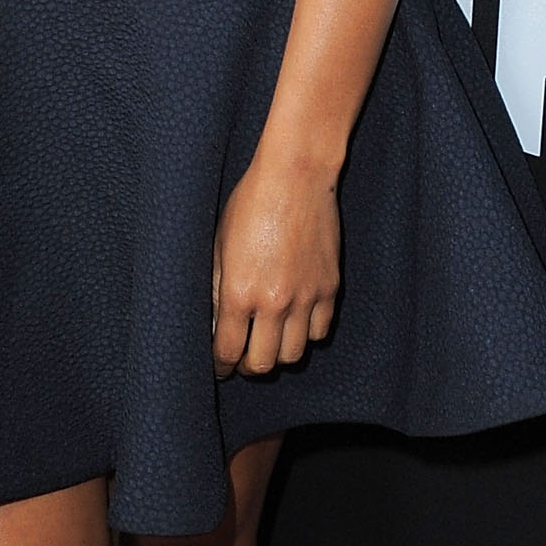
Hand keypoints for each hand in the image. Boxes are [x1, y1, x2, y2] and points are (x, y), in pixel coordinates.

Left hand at [211, 155, 340, 372]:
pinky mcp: (330, 287)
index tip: (219, 367)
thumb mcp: (219, 245)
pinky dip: (306, 333)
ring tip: (269, 341)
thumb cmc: (250, 204)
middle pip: (263, 363)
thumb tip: (215, 324)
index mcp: (240, 293)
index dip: (221, 366)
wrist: (296, 177)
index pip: (228, 351)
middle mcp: (275, 302)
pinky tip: (295, 322)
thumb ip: (217, 289)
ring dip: (279, 353)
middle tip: (242, 358)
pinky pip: (320, 330)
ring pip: (295, 354)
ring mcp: (307, 297)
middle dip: (248, 366)